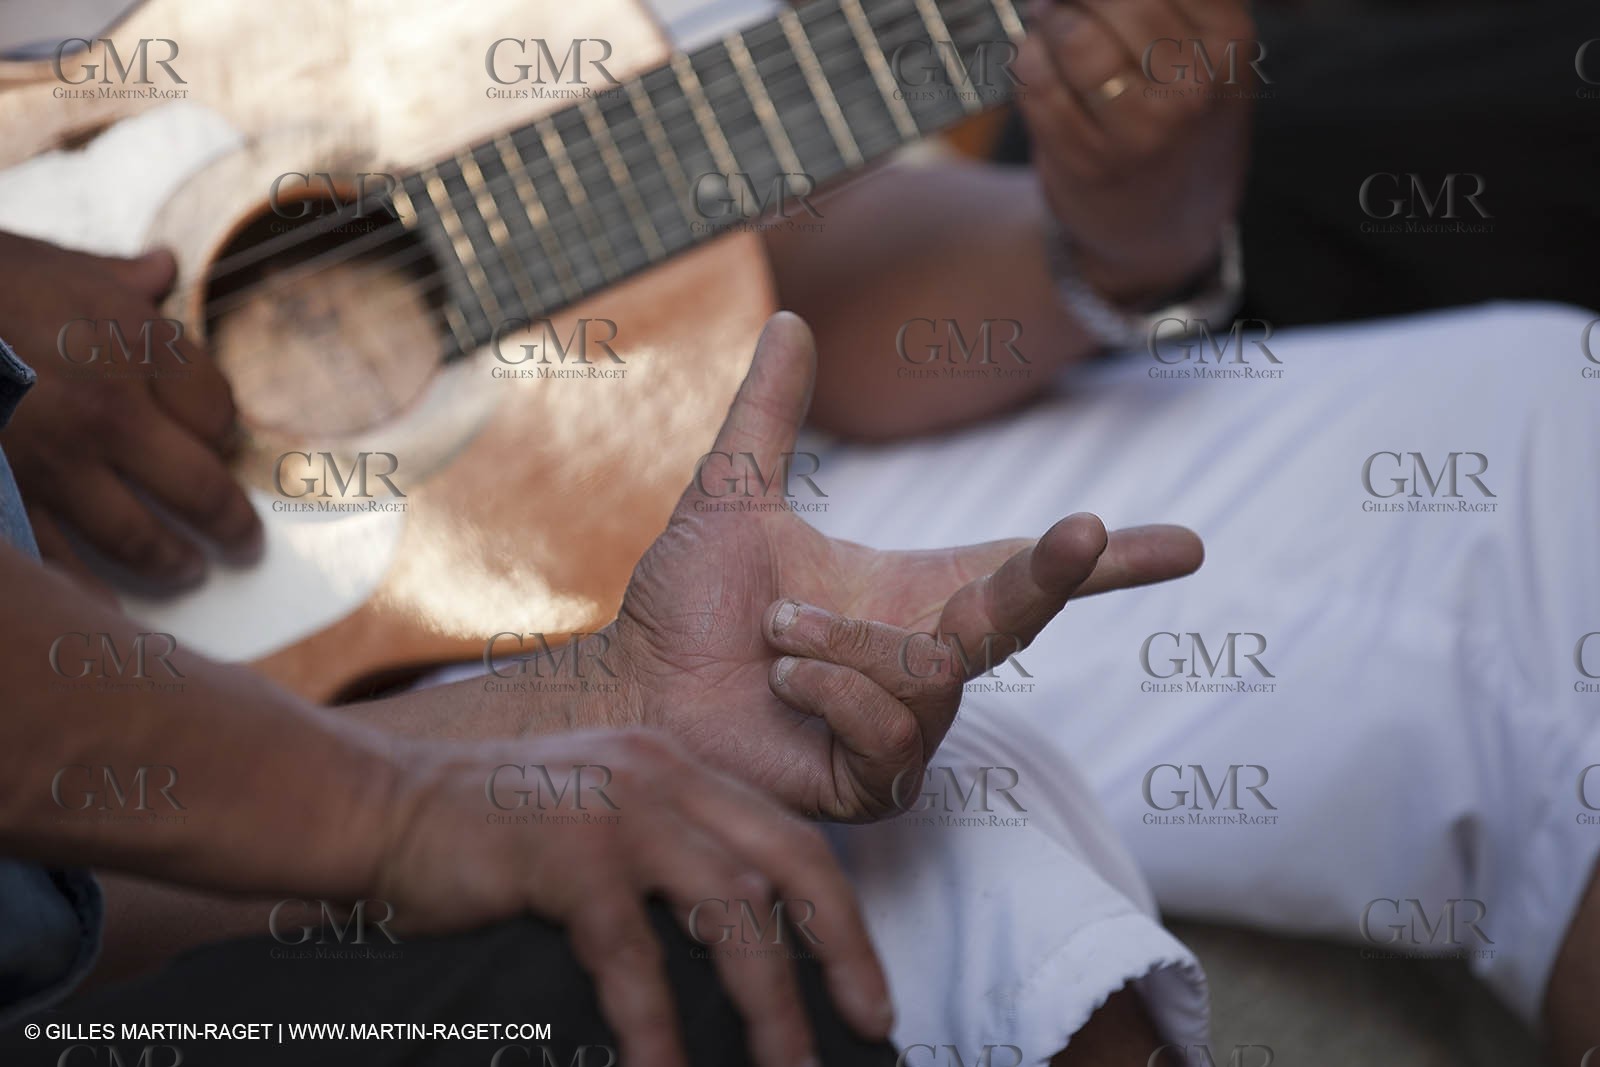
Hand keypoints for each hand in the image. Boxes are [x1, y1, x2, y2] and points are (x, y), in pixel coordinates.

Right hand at [0, 232, 258, 589]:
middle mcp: (109, 410)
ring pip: (137, 537)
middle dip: (230, 521)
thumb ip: (123, 279)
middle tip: (243, 541)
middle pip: (200, 487)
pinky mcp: (6, 495)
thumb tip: (161, 269)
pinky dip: (87, 591)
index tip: (221, 443)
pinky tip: (108, 609)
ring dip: (171, 562)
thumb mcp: (58, 264)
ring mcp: (56, 462)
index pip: (218, 413)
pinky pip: (56, 557)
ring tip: (188, 569)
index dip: (225, 432)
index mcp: (136, 346)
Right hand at [372, 727, 891, 1066]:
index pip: (788, 838)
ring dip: (769, 1000)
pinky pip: (634, 953)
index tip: (866, 987)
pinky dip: (657, 1023)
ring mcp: (616, 812)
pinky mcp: (565, 855)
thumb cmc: (483, 833)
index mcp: (677, 771)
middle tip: (869, 1022)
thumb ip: (661, 865)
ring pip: (731, 909)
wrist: (376, 805)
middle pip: (788, 863)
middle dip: (841, 949)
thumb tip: (728, 960)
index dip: (839, 915)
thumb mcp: (595, 822)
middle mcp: (662, 778)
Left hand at [601, 313, 1202, 820]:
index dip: (1104, 564)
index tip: (1185, 546)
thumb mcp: (731, 497)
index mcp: (907, 596)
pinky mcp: (874, 783)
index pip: (1022, 575)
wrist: (631, 691)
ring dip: (843, 639)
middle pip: (1023, 615)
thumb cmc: (681, 609)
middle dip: (1055, 570)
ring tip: (775, 633)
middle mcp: (921, 660)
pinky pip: (897, 730)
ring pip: (937, 671)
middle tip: (1086, 528)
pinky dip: (832, 690)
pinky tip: (783, 683)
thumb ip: (768, 414)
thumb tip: (790, 318)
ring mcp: (904, 727)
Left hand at [1015, 0, 1254, 300]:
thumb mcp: (1204, 55)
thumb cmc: (1176, 123)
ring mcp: (1141, 129)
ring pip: (1072, 34)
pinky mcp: (1087, 161)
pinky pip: (1037, 82)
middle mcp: (1193, 85)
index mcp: (1227, 41)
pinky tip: (1039, 70)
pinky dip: (1027, 64)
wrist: (1165, 229)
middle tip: (1059, 1)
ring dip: (1047, 22)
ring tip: (1048, 26)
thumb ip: (1164, 5)